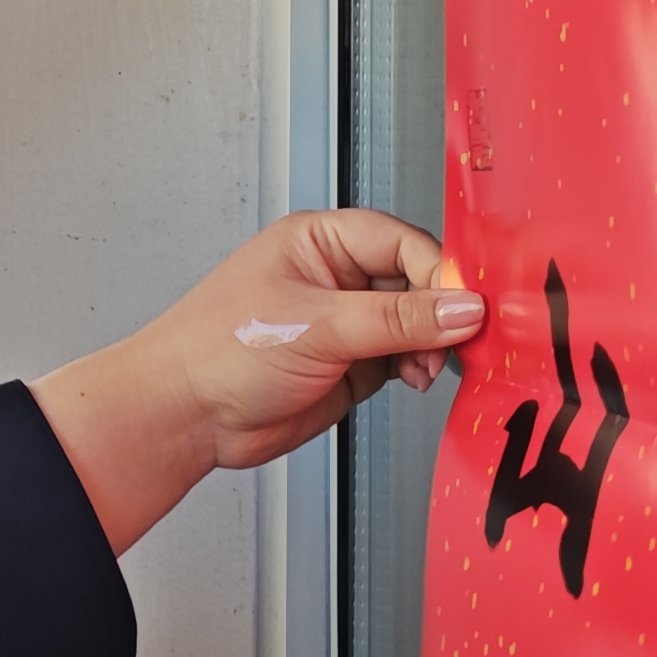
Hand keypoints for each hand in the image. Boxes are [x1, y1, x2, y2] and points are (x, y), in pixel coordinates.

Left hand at [29, 209, 478, 553]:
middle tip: (460, 342)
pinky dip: (420, 368)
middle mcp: (337, 276)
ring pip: (418, 322)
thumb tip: (464, 308)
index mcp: (320, 241)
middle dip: (443, 312)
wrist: (186, 416)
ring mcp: (347, 321)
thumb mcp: (318, 326)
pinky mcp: (353, 363)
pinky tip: (416, 379)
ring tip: (428, 367)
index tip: (469, 308)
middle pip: (419, 281)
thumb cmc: (218, 352)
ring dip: (434, 344)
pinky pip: (406, 356)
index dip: (441, 273)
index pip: (404, 242)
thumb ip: (397, 319)